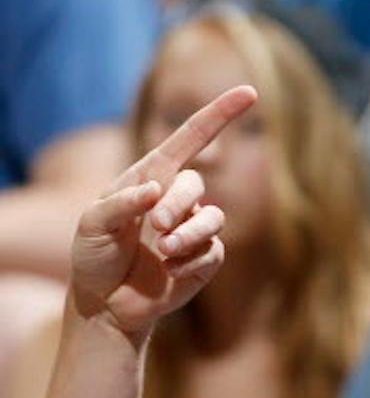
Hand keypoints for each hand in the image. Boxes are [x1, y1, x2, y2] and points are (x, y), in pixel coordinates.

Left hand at [71, 86, 255, 345]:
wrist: (106, 304)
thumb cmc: (94, 257)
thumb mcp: (91, 225)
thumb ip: (120, 203)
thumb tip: (155, 190)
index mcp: (150, 178)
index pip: (191, 139)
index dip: (220, 114)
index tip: (249, 93)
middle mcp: (176, 199)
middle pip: (196, 184)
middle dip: (177, 205)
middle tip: (156, 229)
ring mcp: (194, 228)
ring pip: (212, 217)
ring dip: (187, 234)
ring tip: (162, 252)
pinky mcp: (206, 258)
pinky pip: (212, 251)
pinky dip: (189, 262)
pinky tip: (169, 273)